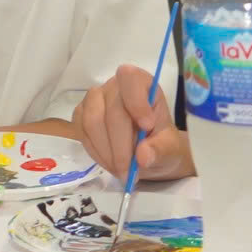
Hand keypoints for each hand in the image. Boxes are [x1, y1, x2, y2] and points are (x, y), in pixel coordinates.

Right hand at [73, 63, 192, 182]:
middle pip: (110, 110)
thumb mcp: (170, 149)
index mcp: (141, 83)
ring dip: (106, 152)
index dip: (136, 101)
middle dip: (120, 146)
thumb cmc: (161, 144)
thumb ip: (161, 150)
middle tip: (130, 172)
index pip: (130, 79)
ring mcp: (94, 100)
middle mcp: (114, 86)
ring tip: (121, 170)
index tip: (148, 126)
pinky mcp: (81, 115)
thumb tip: (143, 156)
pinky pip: (82, 133)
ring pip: (92, 122)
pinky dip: (96, 152)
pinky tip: (110, 163)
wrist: (146, 154)